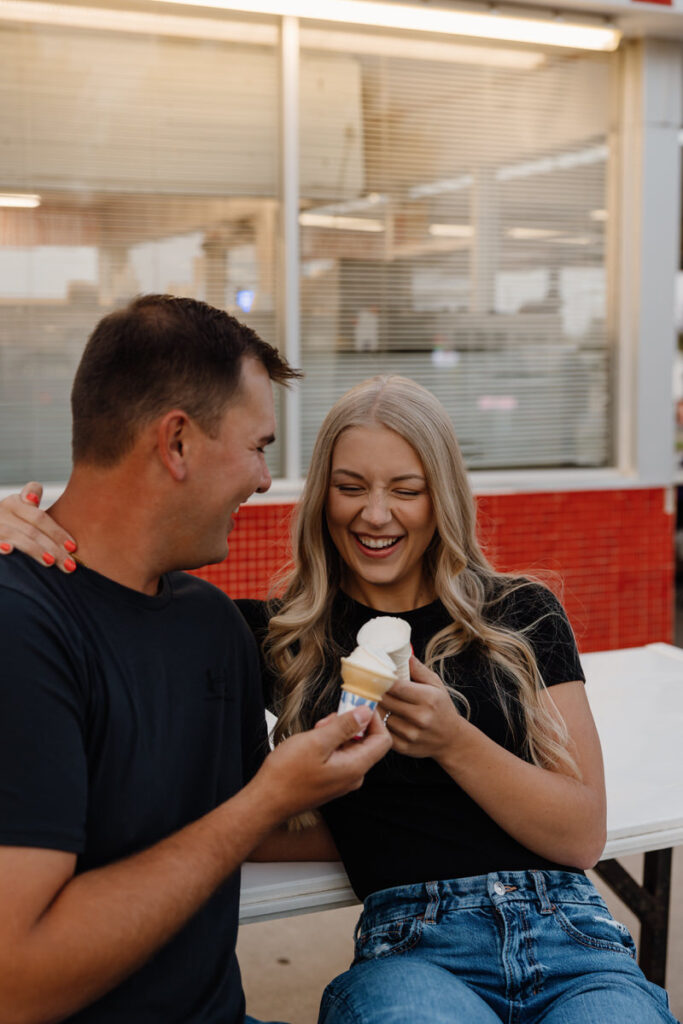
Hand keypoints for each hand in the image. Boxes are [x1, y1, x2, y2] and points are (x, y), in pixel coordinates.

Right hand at [0, 483, 77, 572]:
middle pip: (33, 530)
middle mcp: (3, 511)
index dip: (57, 532)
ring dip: (35, 550)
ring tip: (50, 562)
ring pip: (17, 536)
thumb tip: (32, 499)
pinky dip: (1, 545)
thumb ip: (32, 502)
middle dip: (53, 548)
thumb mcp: (21, 511)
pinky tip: (9, 551)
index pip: (39, 517)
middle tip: (69, 564)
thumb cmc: (11, 522)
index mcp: (15, 503)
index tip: (73, 547)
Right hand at [256, 708, 390, 819]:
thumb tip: (366, 712)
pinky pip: (338, 756)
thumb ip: (345, 726)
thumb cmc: (288, 773)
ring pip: (349, 747)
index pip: (383, 740)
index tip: (356, 706)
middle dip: (349, 725)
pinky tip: (310, 742)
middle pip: (365, 741)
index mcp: (355, 767)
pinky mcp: (330, 780)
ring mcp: (341, 780)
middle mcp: (353, 776)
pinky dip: (328, 744)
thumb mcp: (317, 742)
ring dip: (336, 733)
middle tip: (325, 720)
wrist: (266, 801)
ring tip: (314, 731)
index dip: (373, 719)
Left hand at [378, 655, 461, 761]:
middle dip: (374, 691)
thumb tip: (403, 653)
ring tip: (370, 699)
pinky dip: (377, 724)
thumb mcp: (436, 685)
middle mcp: (420, 717)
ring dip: (374, 707)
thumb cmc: (442, 708)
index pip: (396, 686)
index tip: (373, 673)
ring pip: (381, 716)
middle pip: (385, 700)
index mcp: (427, 698)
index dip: (382, 678)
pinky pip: (382, 732)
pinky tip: (376, 716)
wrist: (451, 739)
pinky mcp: (403, 747)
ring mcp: (411, 733)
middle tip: (366, 684)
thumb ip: (418, 669)